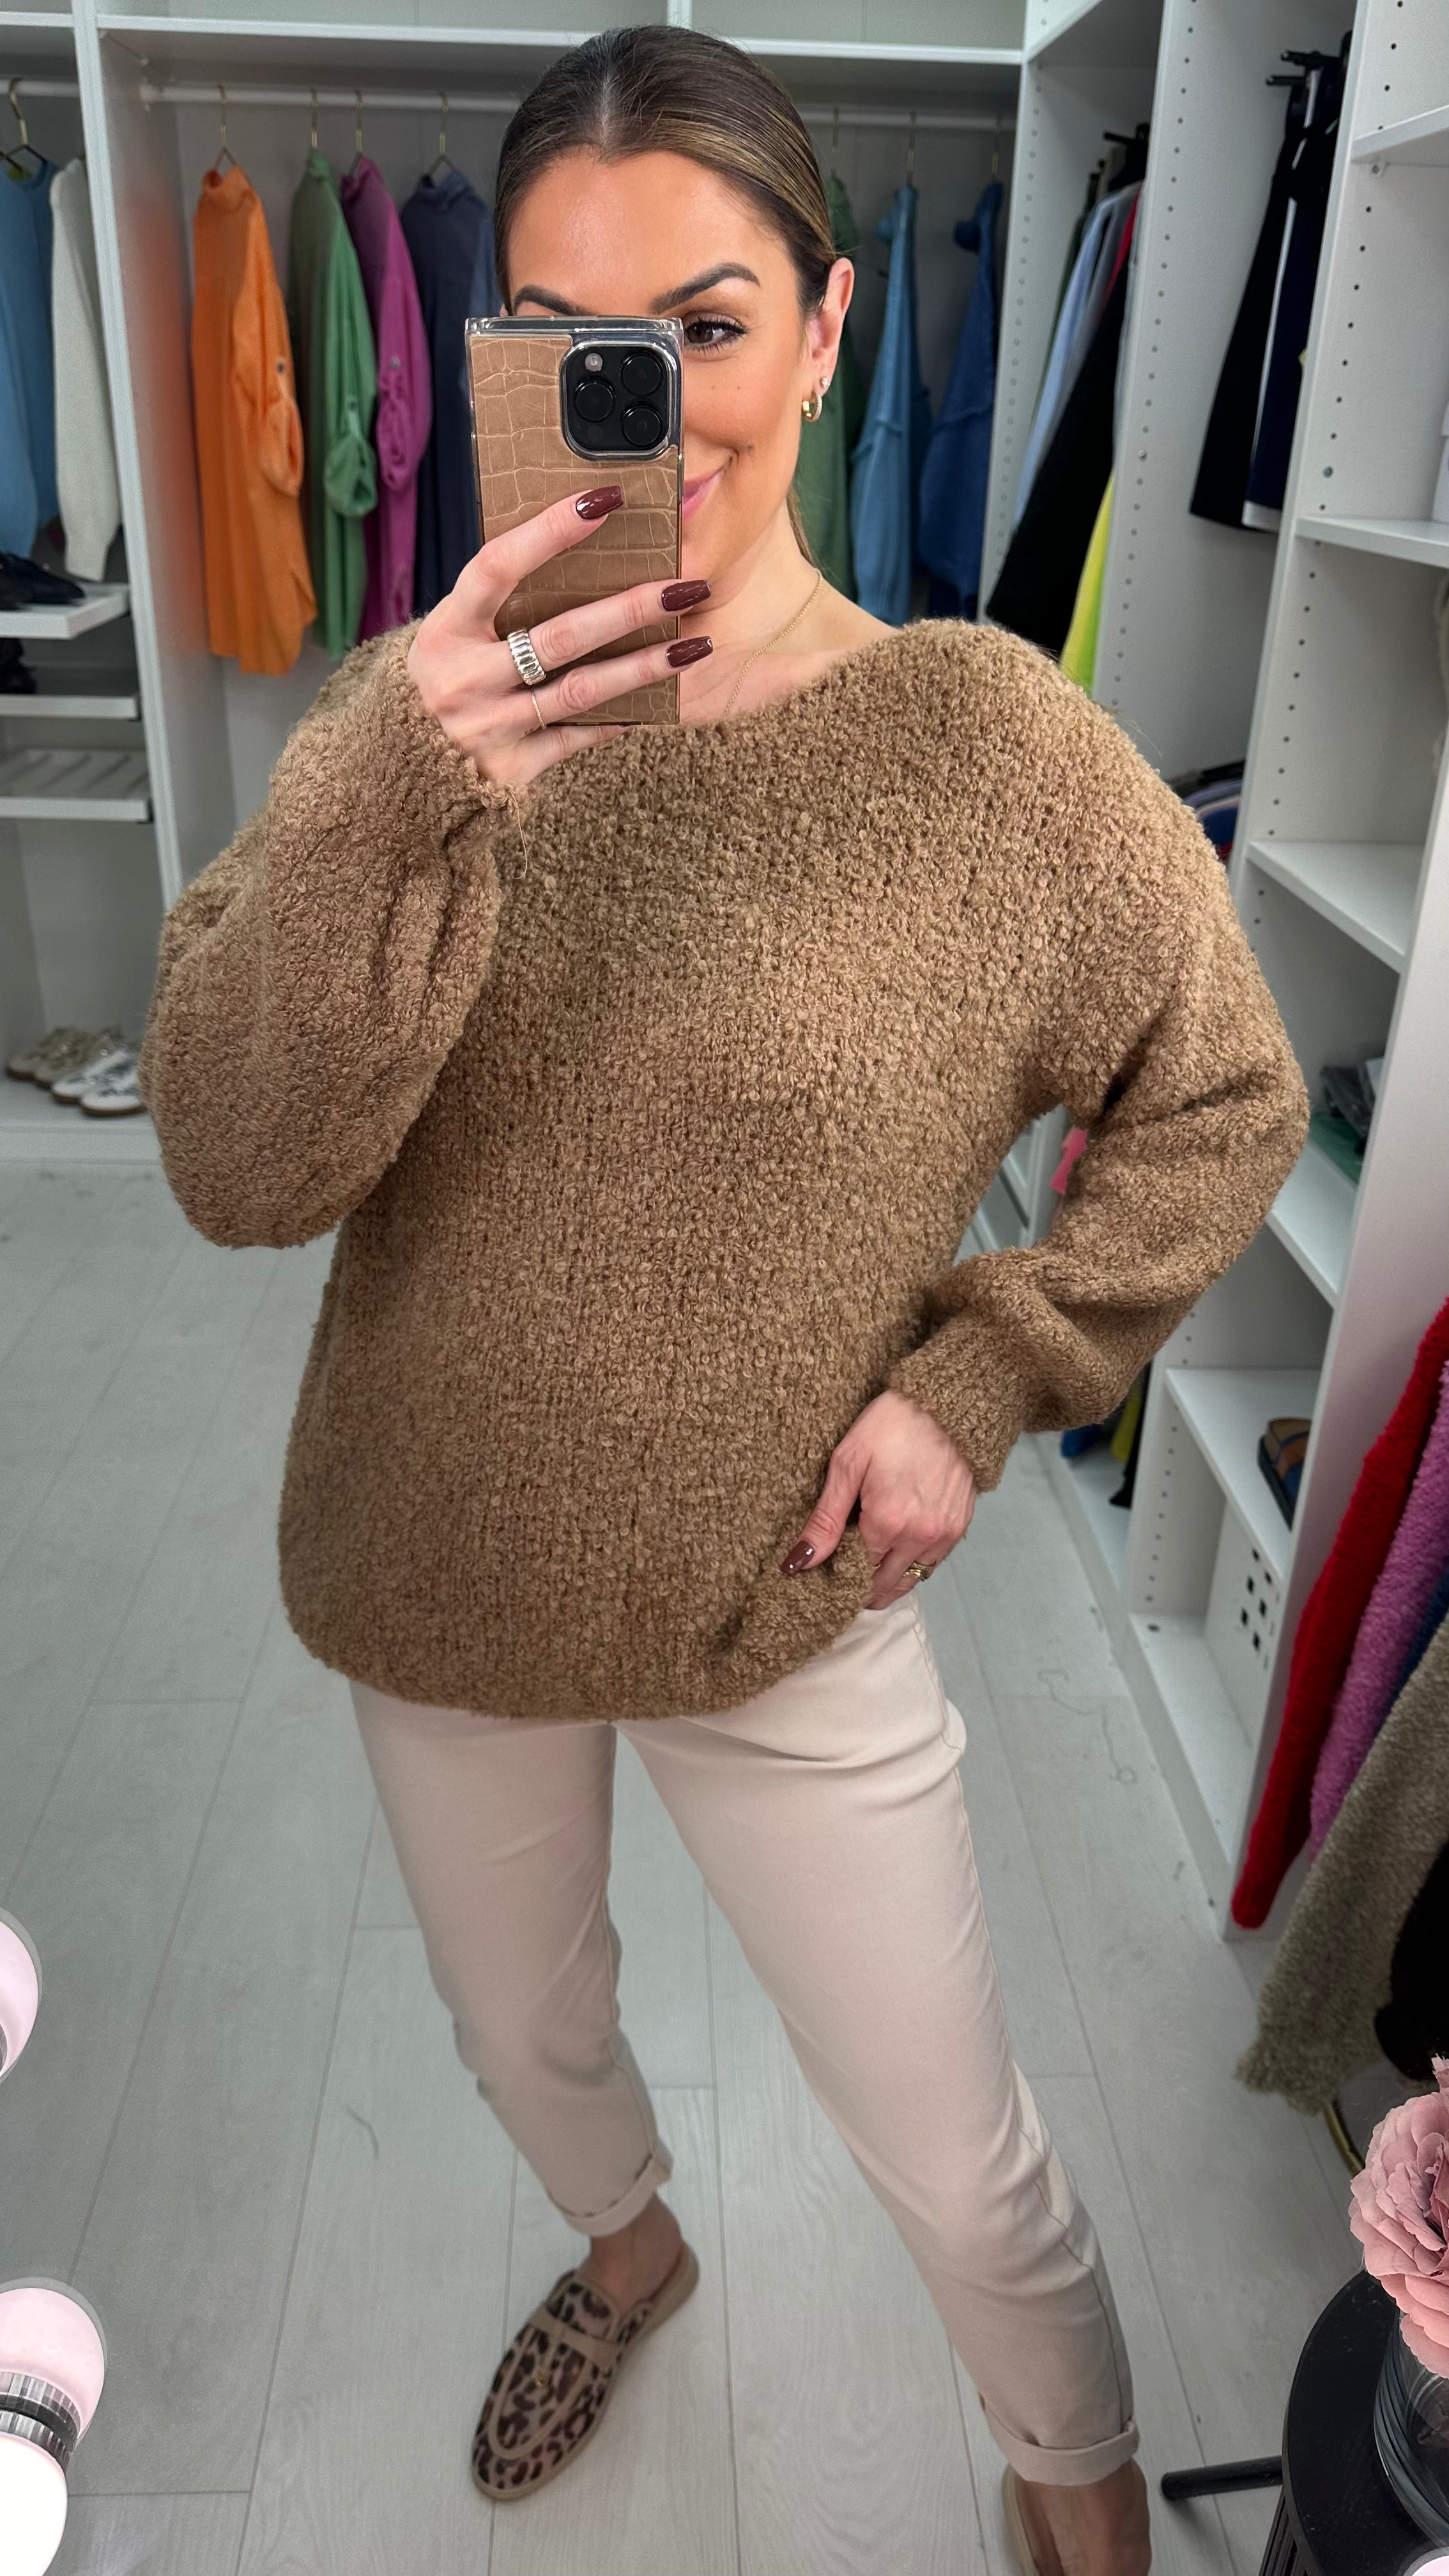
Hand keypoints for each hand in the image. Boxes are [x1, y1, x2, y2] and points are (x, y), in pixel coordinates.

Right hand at [406, 484, 710, 788]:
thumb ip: (500, 601)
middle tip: (685, 586)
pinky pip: (577, 738)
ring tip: (693, 646)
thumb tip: (578, 542)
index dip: (549, 531)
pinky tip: (657, 701)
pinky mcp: (511, 768)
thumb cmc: (445, 678)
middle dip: (629, 609)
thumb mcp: (453, 634)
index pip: (497, 567)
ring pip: (580, 692)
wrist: (403, 768)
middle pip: (558, 637)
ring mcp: (488, 727)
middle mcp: (463, 679)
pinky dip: (617, 718)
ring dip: (643, 668)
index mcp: (445, 630)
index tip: (605, 500)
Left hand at [780, 1391, 976, 1608]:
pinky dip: (913, 1566)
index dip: (840, 1576)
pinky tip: (897, 1555)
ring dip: (888, 1582)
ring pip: (912, 1579)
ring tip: (867, 1577)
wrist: (948, 1403)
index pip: (857, 1573)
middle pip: (885, 1585)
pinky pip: (933, 1563)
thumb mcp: (848, 1463)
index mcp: (887, 1524)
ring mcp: (944, 1535)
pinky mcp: (960, 1526)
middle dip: (863, 1589)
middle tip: (843, 1583)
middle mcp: (919, 1538)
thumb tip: (798, 1563)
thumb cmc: (892, 1425)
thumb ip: (825, 1518)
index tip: (826, 1574)